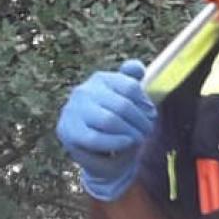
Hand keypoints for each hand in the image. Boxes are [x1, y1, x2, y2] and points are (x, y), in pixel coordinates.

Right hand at [55, 59, 156, 201]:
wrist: (98, 151)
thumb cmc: (118, 121)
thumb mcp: (128, 100)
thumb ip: (132, 80)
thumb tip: (136, 67)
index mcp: (101, 79)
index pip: (130, 86)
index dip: (145, 103)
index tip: (151, 114)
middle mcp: (84, 91)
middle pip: (122, 106)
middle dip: (141, 122)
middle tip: (147, 131)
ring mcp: (73, 110)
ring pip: (110, 121)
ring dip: (131, 133)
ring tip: (138, 139)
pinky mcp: (67, 131)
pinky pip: (96, 138)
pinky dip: (116, 143)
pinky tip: (126, 143)